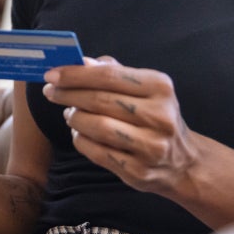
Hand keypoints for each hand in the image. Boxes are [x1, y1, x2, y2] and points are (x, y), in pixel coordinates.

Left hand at [43, 56, 200, 196]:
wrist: (182, 162)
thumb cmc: (155, 116)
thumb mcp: (146, 88)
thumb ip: (113, 73)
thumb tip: (80, 62)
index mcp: (160, 87)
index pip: (109, 75)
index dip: (75, 74)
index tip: (52, 73)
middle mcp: (159, 116)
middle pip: (101, 100)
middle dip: (69, 94)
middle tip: (51, 91)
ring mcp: (150, 146)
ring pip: (97, 127)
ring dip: (75, 118)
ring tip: (69, 113)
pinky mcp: (138, 171)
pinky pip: (97, 152)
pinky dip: (80, 140)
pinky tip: (79, 133)